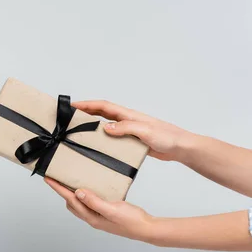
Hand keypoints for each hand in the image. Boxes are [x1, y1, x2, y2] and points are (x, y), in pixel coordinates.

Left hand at [44, 177, 154, 241]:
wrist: (147, 229)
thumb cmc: (131, 221)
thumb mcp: (112, 209)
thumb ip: (94, 202)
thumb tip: (78, 193)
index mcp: (92, 217)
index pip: (70, 200)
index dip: (59, 189)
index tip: (48, 179)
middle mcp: (93, 218)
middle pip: (71, 203)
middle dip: (62, 191)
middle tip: (57, 178)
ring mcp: (99, 216)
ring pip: (80, 204)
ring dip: (73, 193)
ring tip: (70, 181)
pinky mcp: (106, 213)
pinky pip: (90, 203)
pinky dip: (85, 195)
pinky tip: (91, 188)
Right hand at [73, 100, 192, 160]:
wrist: (181, 147)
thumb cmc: (167, 136)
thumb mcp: (145, 131)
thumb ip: (126, 128)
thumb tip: (106, 127)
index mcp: (128, 115)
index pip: (104, 106)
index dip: (88, 104)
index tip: (73, 105)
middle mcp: (127, 120)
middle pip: (102, 113)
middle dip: (86, 112)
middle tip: (70, 117)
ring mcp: (129, 130)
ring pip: (106, 125)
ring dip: (93, 125)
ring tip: (78, 131)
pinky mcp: (132, 141)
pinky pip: (113, 138)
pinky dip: (103, 139)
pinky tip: (98, 147)